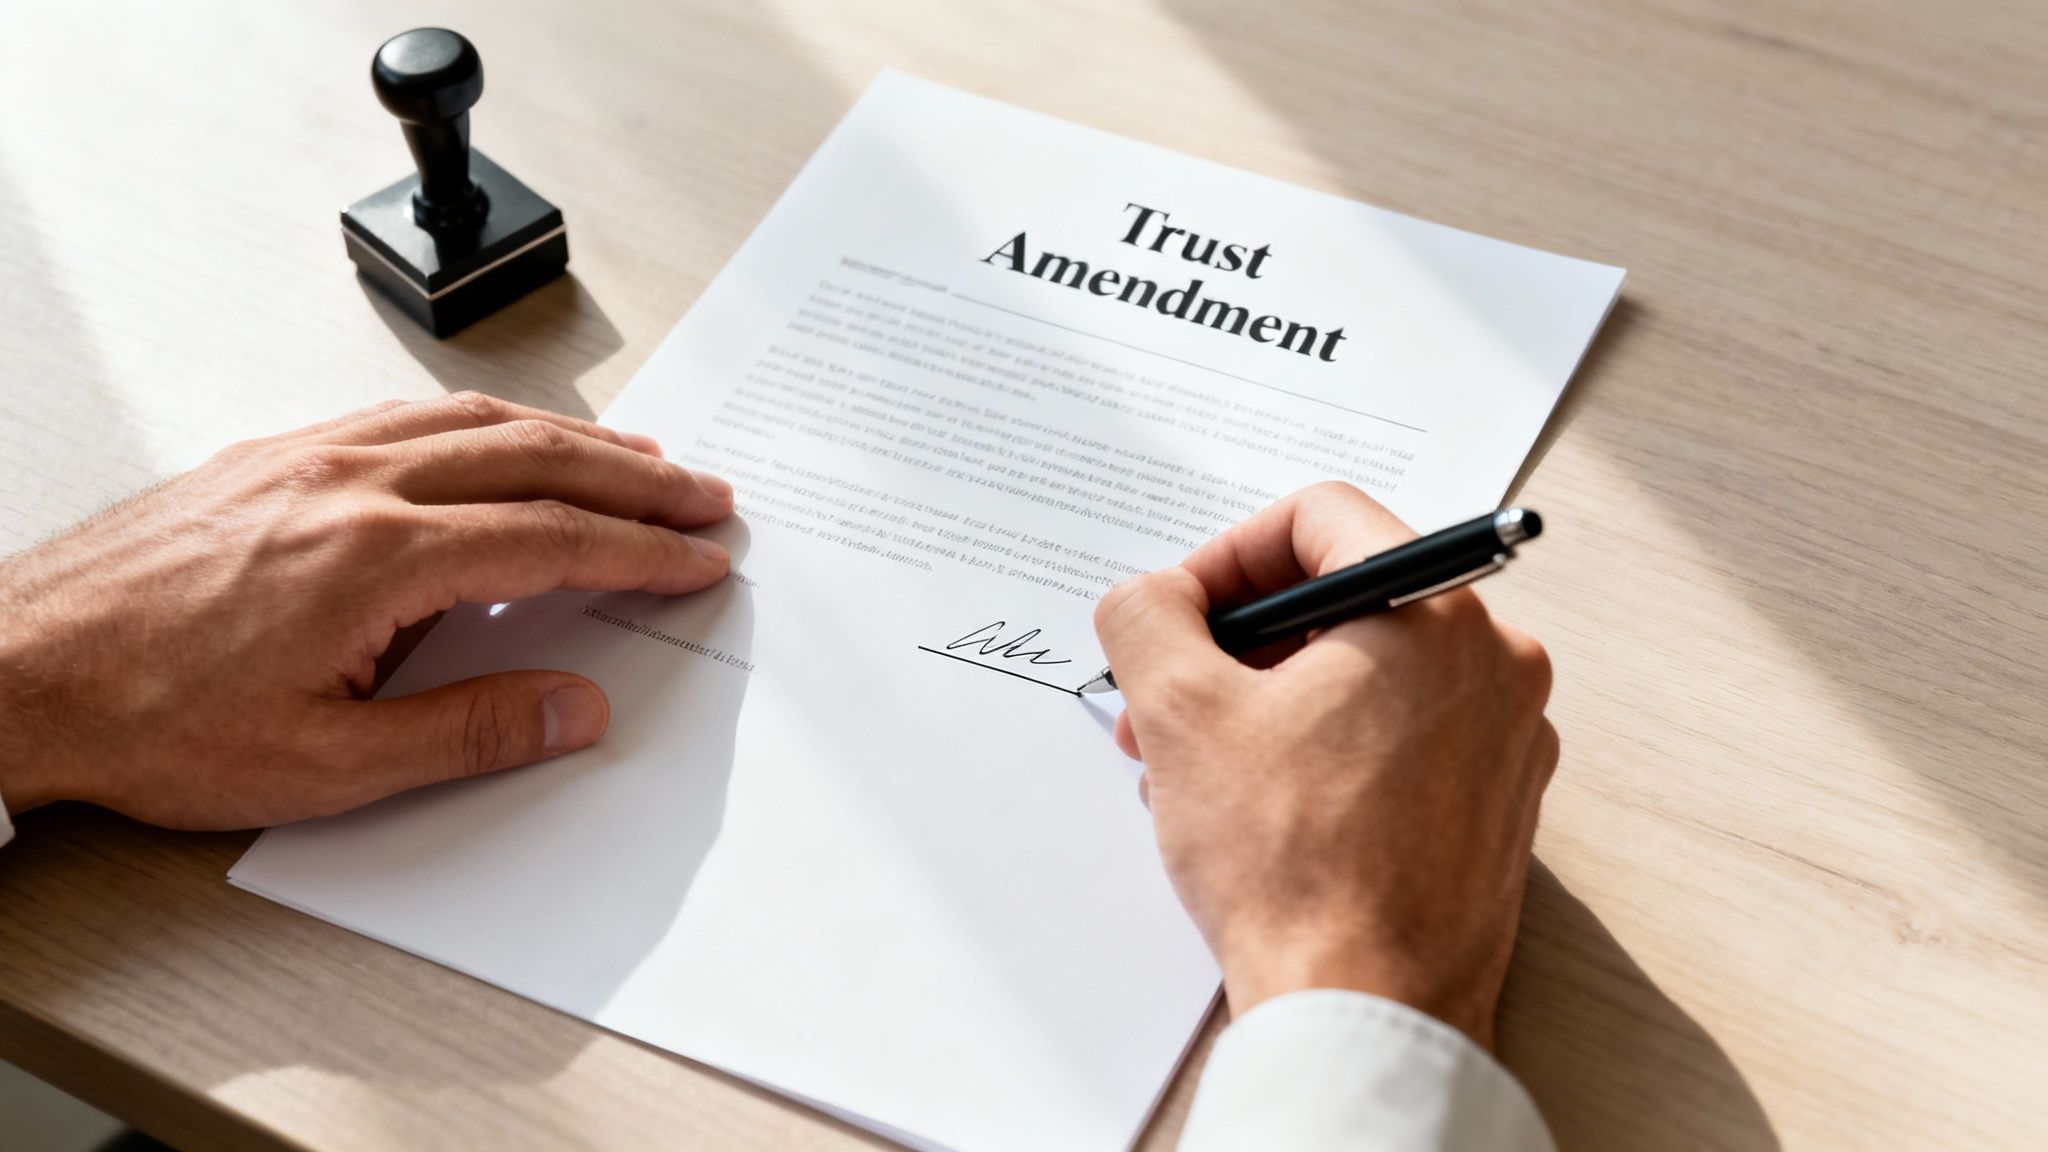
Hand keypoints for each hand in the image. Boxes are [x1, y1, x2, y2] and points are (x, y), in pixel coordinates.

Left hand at [0, 393, 732, 829]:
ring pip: (473, 421)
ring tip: (633, 456)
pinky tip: (503, 437)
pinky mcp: (271, 456)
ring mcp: (309, 460)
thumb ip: (467, 733)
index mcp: (377, 558)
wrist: (18, 670)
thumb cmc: (151, 720)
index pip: (551, 538)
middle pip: (534, 460)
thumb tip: (574, 710)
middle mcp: (351, 486)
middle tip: (703, 493)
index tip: (699, 556)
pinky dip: (484, 420)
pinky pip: (405, 415)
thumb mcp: (326, 766)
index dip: (641, 550)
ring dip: (571, 437)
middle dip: (635, 478)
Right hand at [1093, 482, 1556, 1047]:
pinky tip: (1256, 810)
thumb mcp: (1179, 712)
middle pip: (1344, 601)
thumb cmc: (1291, 866)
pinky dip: (1323, 751)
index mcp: (1436, 612)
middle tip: (1166, 699)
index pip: (1321, 518)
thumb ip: (1147, 615)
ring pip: (1366, 675)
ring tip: (1194, 768)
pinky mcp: (1497, 806)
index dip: (1227, 554)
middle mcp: (1495, 663)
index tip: (1179, 612)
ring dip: (1269, 702)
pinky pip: (1399, 738)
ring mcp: (1507, 739)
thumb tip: (1152, 597)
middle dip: (1236, 646)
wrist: (1364, 1010)